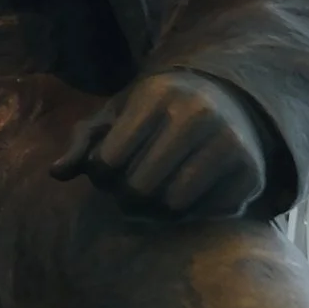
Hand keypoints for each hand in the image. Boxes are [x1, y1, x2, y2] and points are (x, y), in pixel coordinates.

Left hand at [53, 72, 269, 218]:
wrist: (231, 102)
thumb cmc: (159, 113)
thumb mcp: (119, 115)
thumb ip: (84, 142)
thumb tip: (57, 173)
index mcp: (158, 94)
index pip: (108, 161)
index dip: (101, 174)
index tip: (109, 167)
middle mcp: (197, 113)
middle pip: (138, 188)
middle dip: (127, 196)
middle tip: (131, 189)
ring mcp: (229, 141)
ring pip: (173, 204)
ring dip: (158, 210)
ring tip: (157, 193)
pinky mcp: (251, 171)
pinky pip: (208, 213)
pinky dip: (195, 212)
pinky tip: (192, 193)